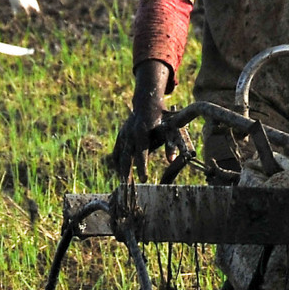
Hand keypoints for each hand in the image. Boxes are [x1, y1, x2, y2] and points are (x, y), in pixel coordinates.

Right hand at [108, 61, 172, 178]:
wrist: (146, 103)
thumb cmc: (161, 117)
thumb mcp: (169, 128)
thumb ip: (170, 144)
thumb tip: (172, 160)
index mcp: (142, 132)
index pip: (142, 153)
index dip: (142, 167)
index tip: (144, 179)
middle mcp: (130, 134)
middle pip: (127, 157)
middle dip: (127, 172)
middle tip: (128, 187)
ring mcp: (123, 134)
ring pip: (119, 155)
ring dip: (121, 169)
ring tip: (123, 184)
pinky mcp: (121, 135)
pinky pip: (117, 151)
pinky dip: (117, 162)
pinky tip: (120, 173)